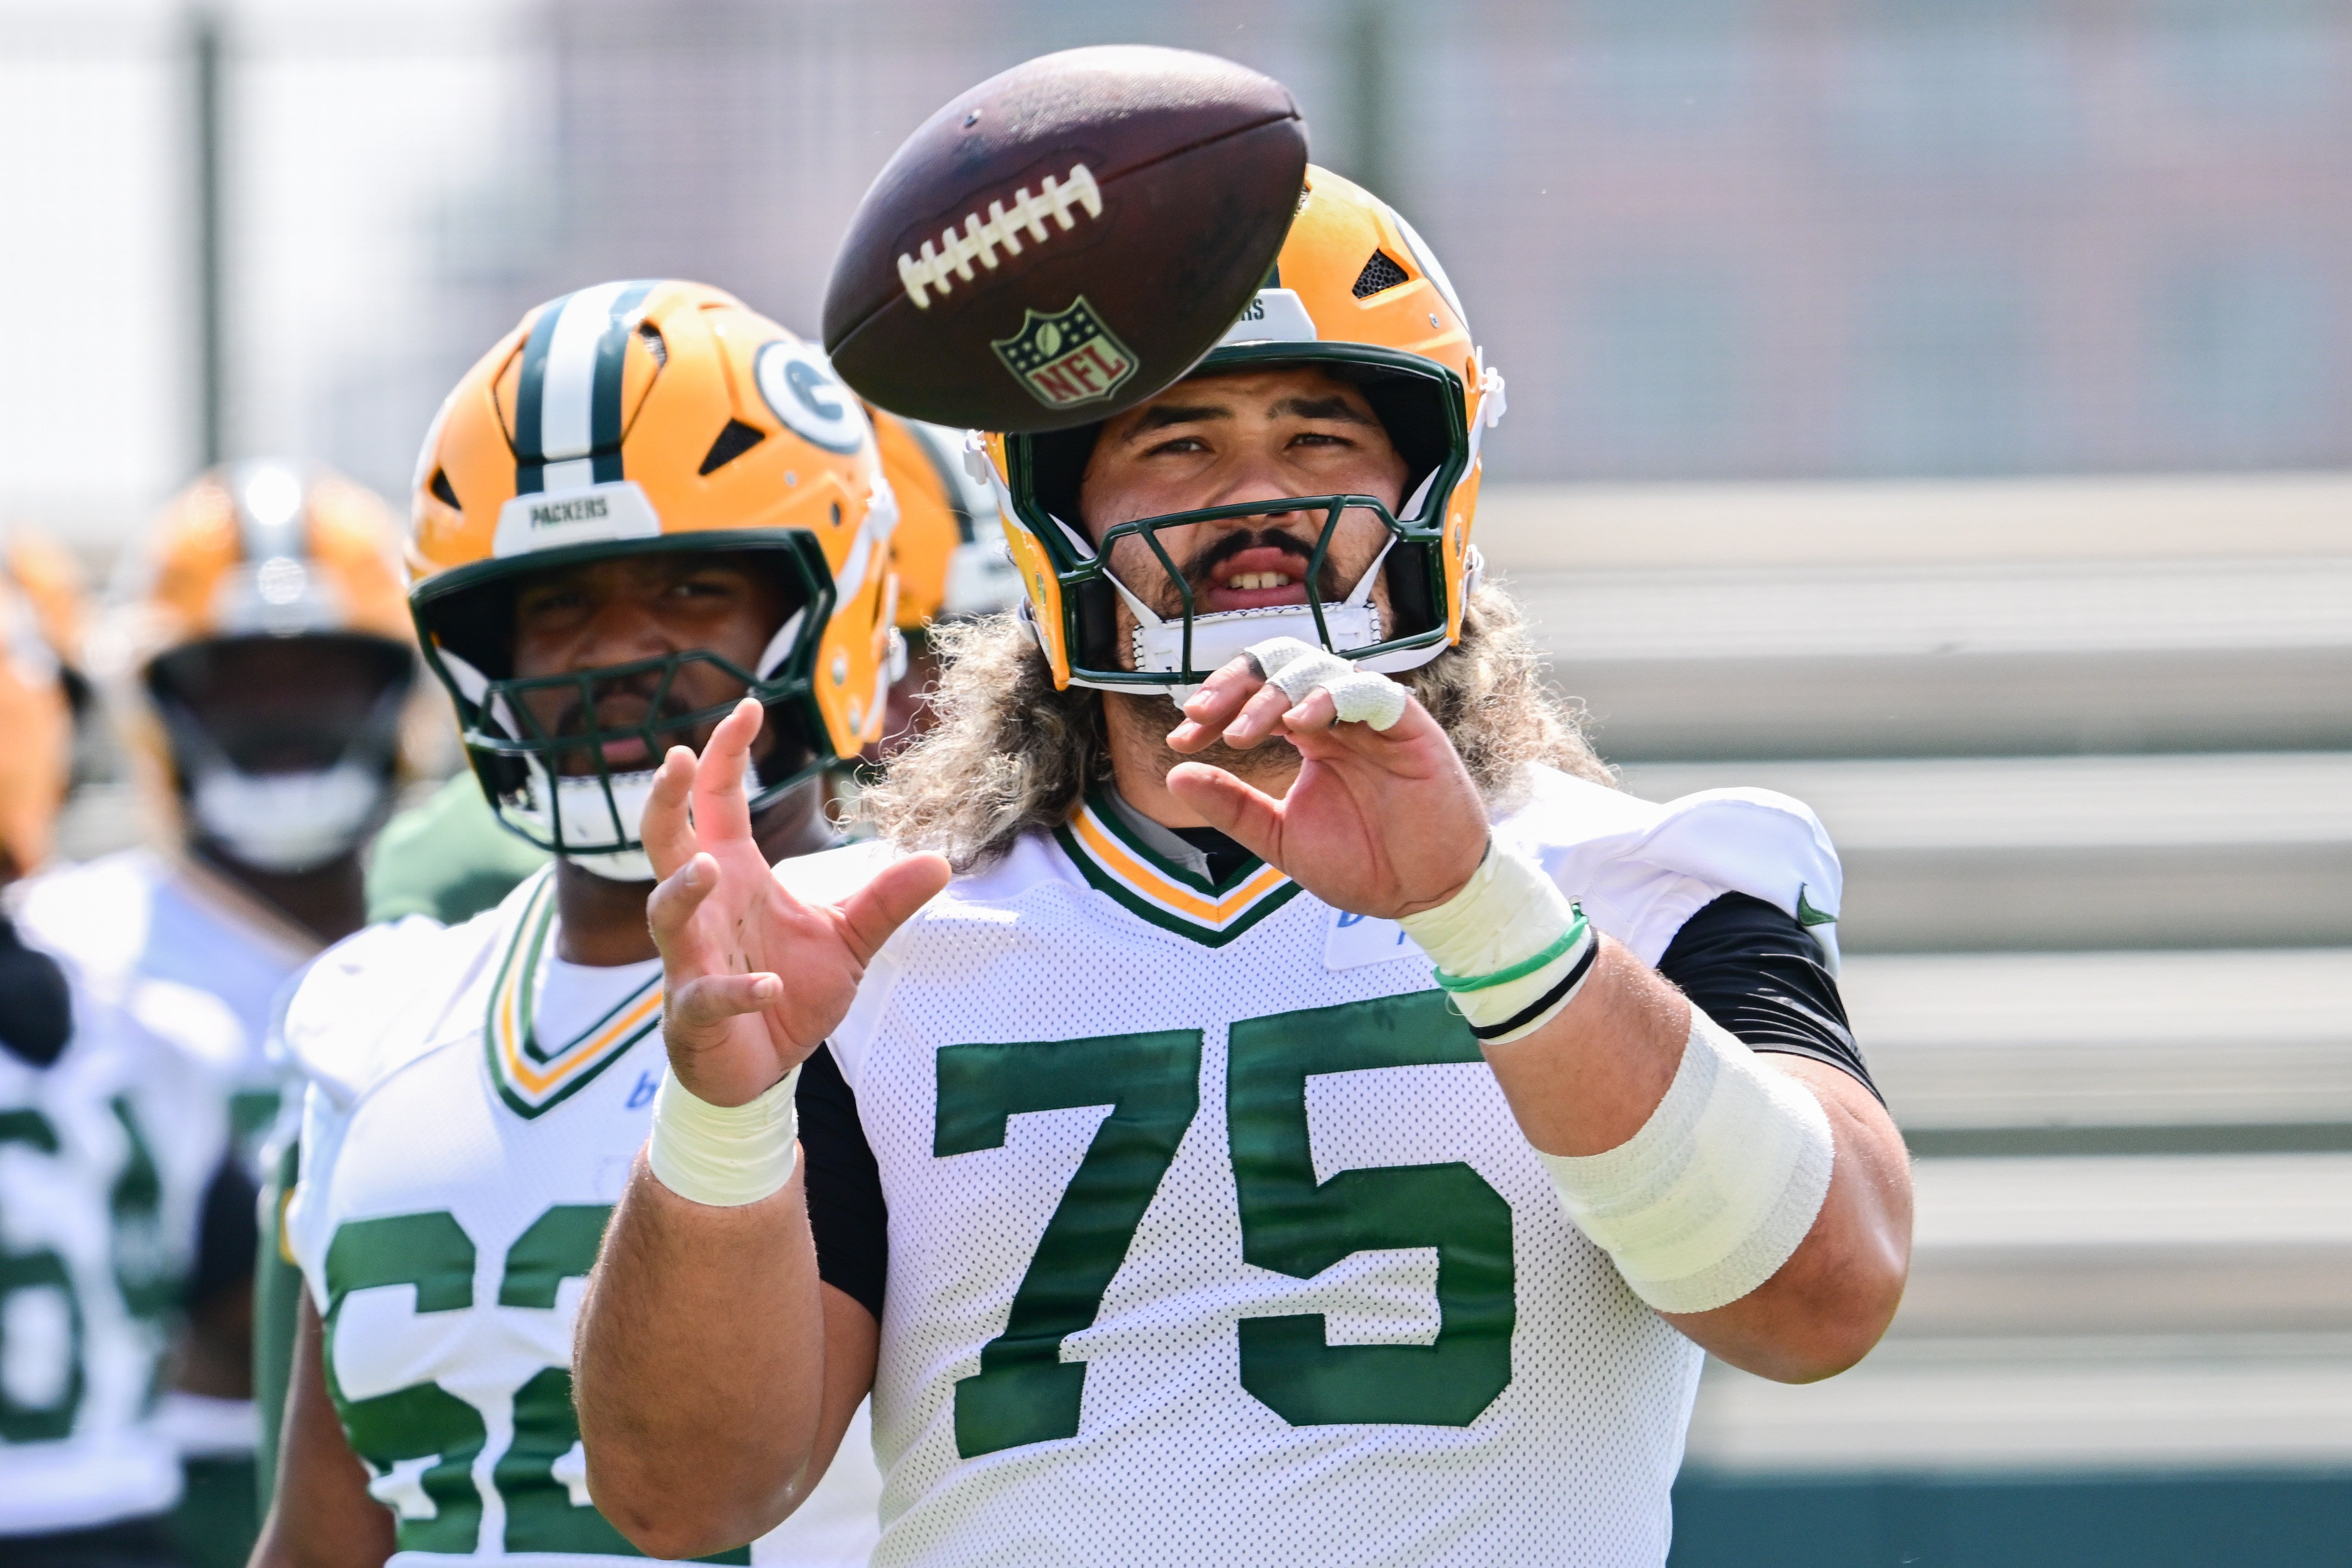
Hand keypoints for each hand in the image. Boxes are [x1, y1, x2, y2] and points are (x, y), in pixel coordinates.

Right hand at [641, 699, 949, 1105]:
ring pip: (666, 913)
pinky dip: (737, 991)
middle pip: (665, 842)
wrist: (762, 1069)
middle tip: (677, 758)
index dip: (723, 755)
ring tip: (709, 866)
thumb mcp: (848, 940)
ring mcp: (689, 960)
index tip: (748, 707)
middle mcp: (704, 909)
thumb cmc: (791, 991)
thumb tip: (940, 860)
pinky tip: (770, 988)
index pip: (716, 804)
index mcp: (735, 877)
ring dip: (682, 889)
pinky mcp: (694, 1013)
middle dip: (665, 801)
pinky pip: (705, 995)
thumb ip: (884, 901)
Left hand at [1164, 656, 1486, 917]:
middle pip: (1279, 666)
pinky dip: (1328, 697)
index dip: (1215, 706)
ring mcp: (1372, 718)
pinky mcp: (1408, 727)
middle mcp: (1338, 717)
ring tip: (1240, 733)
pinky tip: (1298, 722)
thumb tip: (1175, 775)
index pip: (1255, 695)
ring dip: (1270, 695)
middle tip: (1199, 716)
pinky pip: (1367, 691)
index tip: (1183, 738)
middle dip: (1233, 684)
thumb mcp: (1281, 836)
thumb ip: (1233, 805)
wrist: (1423, 895)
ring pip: (1316, 670)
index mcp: (1309, 734)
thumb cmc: (1364, 864)